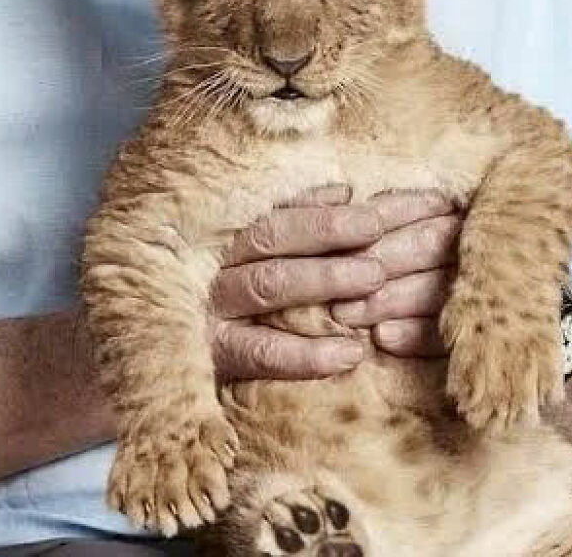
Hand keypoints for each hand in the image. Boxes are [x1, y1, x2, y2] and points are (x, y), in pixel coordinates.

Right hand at [209, 187, 461, 380]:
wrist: (195, 379)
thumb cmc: (260, 308)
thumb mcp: (277, 260)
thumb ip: (306, 224)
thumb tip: (345, 193)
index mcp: (235, 242)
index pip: (281, 214)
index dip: (327, 213)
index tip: (374, 216)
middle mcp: (222, 269)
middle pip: (271, 239)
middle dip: (326, 232)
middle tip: (377, 230)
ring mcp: (217, 313)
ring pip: (267, 285)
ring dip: (323, 277)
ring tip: (374, 278)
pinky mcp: (222, 361)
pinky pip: (264, 354)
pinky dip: (309, 354)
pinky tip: (353, 353)